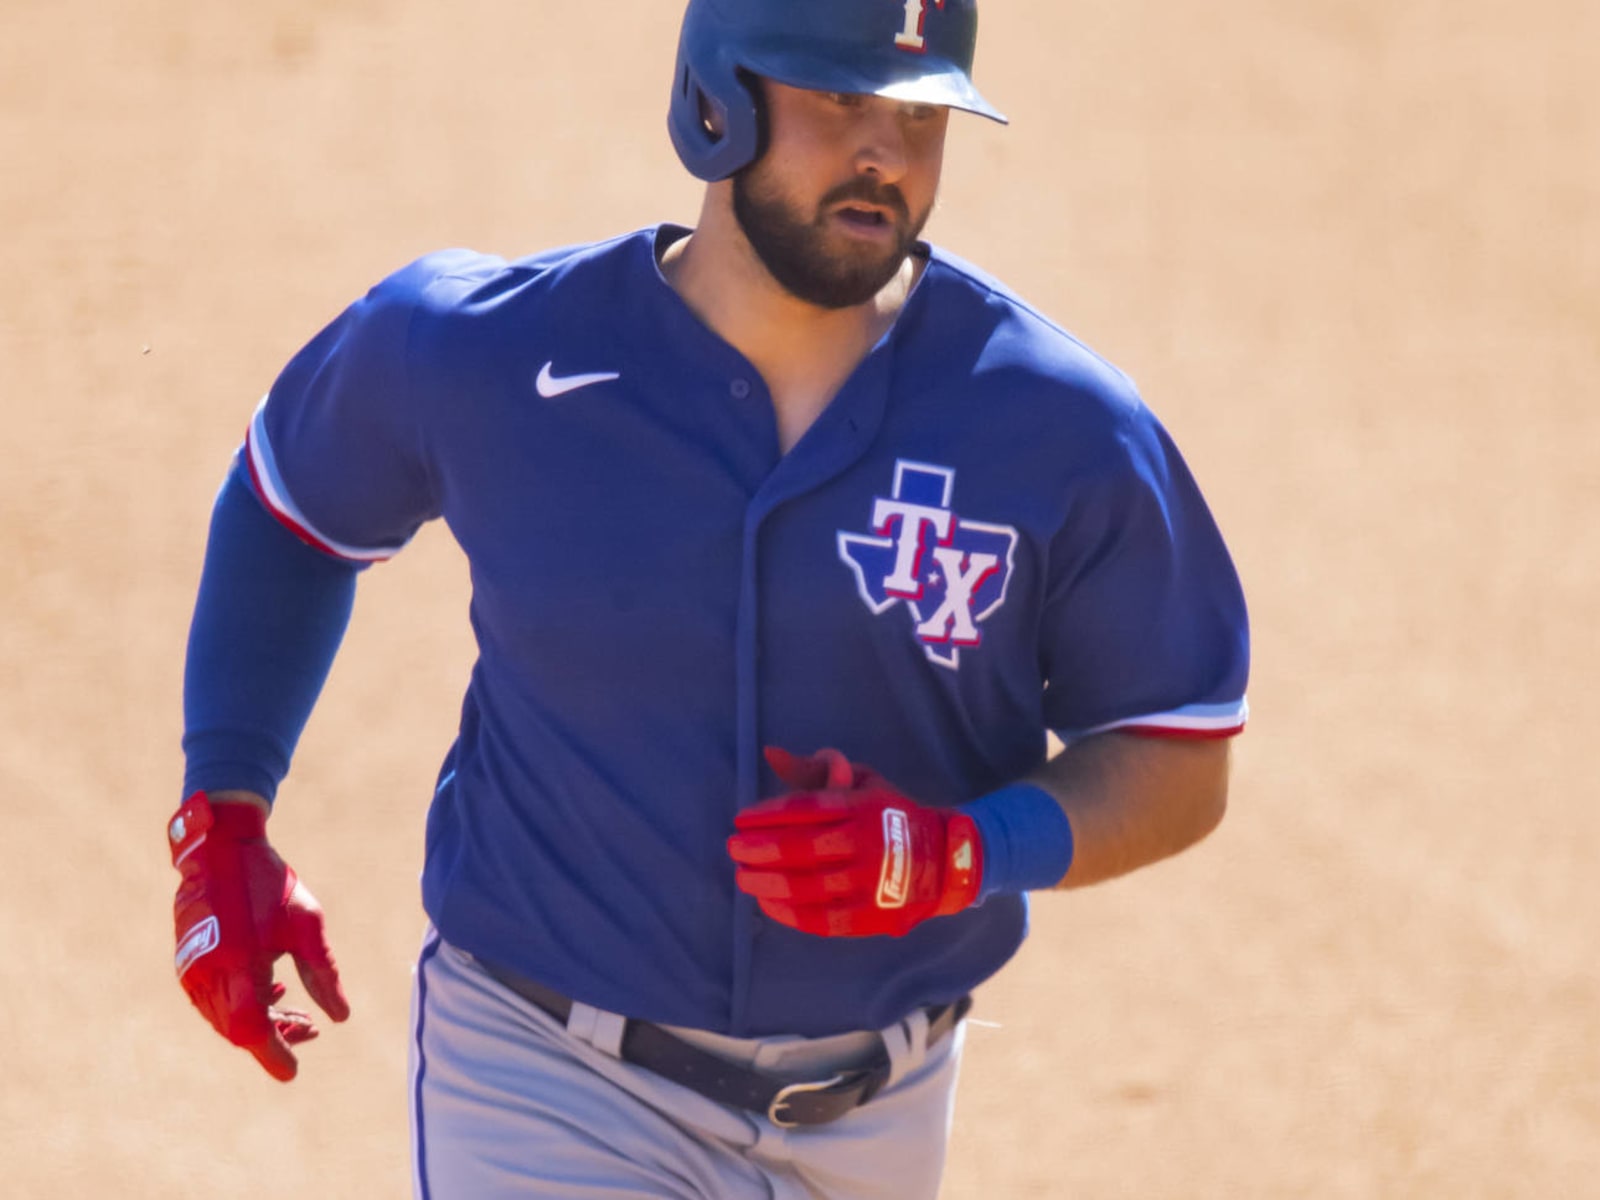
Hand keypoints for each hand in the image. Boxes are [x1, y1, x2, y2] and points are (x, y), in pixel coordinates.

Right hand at [167, 791, 349, 1079]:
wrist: (220, 849)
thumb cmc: (269, 884)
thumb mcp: (307, 925)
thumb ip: (323, 974)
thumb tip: (340, 1017)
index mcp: (236, 967)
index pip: (251, 1032)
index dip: (273, 1055)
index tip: (294, 1071)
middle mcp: (206, 976)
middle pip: (238, 1029)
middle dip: (275, 1037)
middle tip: (310, 1029)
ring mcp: (191, 971)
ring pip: (225, 1018)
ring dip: (260, 1022)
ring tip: (298, 1014)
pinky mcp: (188, 962)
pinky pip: (214, 1001)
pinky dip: (242, 1005)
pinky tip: (272, 992)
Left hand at [727, 747, 983, 936]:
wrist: (947, 861)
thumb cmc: (892, 817)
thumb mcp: (864, 782)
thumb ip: (818, 769)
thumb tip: (771, 754)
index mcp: (864, 807)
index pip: (806, 810)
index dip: (767, 815)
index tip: (740, 819)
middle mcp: (867, 844)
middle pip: (800, 849)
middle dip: (758, 849)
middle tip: (734, 848)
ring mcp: (869, 884)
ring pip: (806, 886)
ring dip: (766, 883)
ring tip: (743, 877)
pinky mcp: (871, 917)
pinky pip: (821, 919)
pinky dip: (789, 913)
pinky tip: (767, 903)